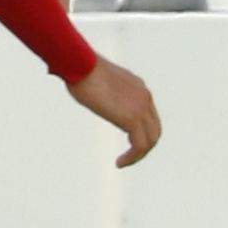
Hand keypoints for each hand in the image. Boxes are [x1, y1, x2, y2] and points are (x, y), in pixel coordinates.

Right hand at [70, 55, 161, 169]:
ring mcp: (141, 108)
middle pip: (155, 128)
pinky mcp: (132, 119)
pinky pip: (140, 146)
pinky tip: (118, 163)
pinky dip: (132, 158)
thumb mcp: (94, 77)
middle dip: (143, 145)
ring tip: (122, 162)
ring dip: (138, 155)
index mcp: (139, 87)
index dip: (140, 130)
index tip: (126, 140)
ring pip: (151, 140)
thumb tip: (72, 79)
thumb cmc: (78, 67)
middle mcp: (145, 97)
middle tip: (128, 156)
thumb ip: (96, 85)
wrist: (80, 64)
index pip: (149, 114)